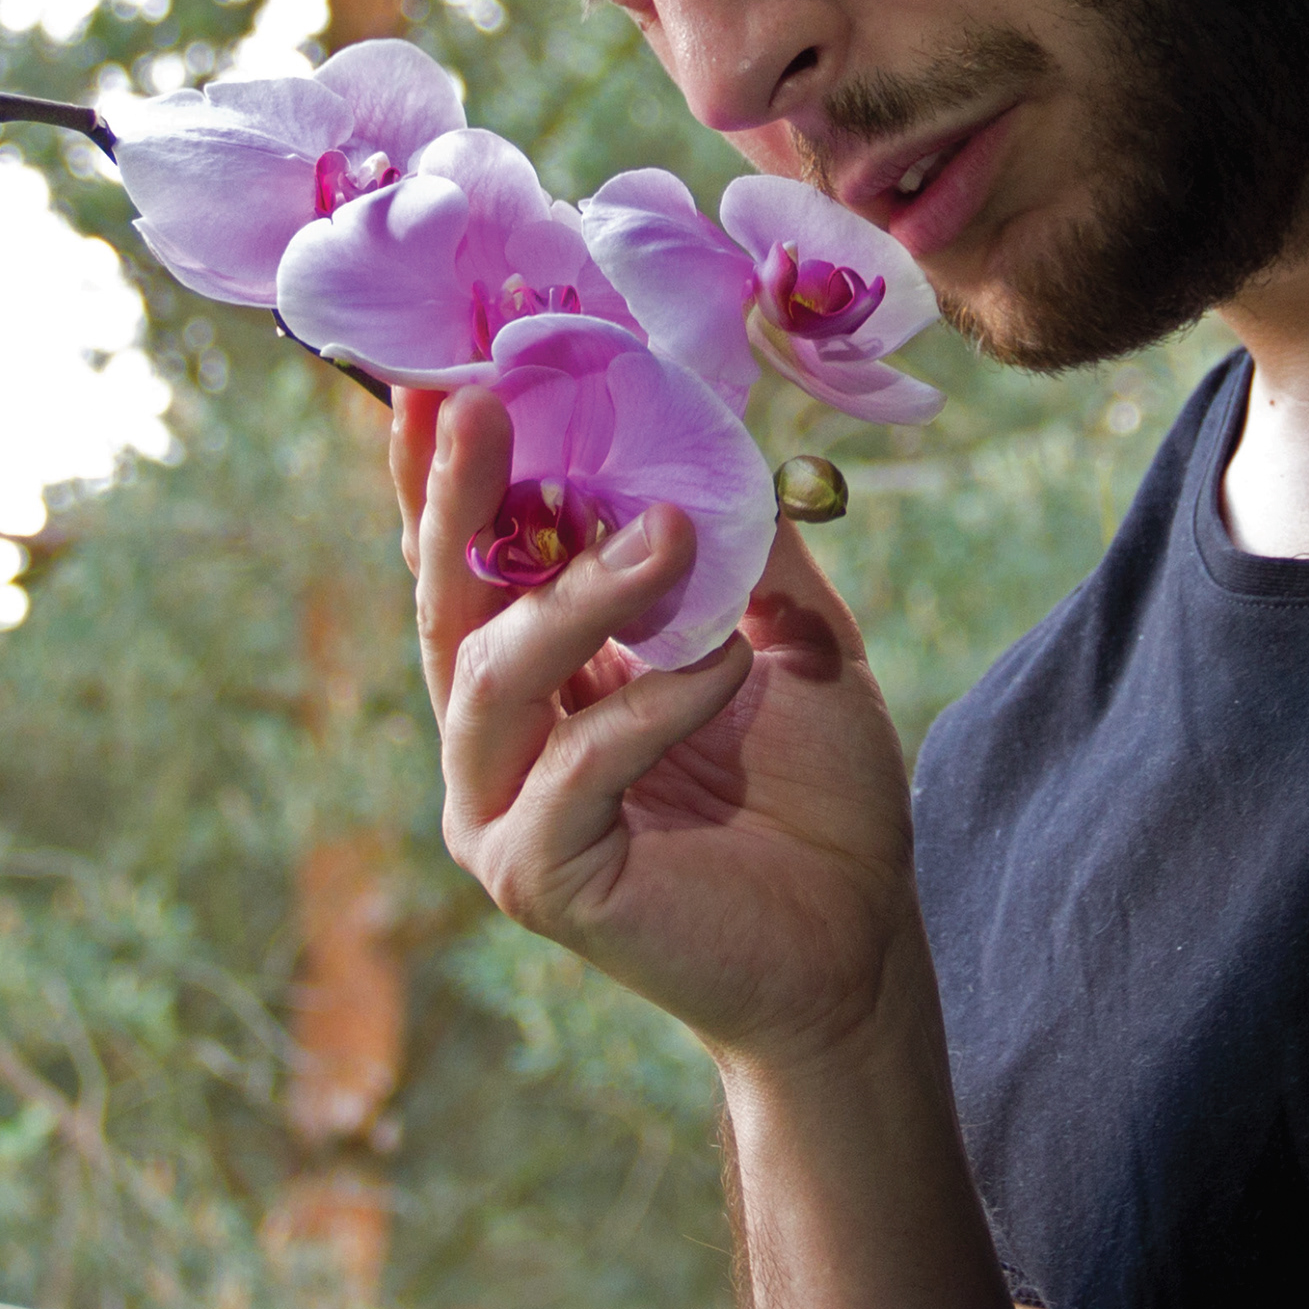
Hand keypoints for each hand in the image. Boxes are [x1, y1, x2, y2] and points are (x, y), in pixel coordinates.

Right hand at [393, 384, 921, 1067]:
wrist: (860, 940)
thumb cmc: (814, 795)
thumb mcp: (791, 638)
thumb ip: (738, 551)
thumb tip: (710, 438)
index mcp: (542, 677)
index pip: (475, 560)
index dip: (451, 470)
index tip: (456, 368)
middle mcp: (498, 741)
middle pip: (447, 604)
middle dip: (457, 498)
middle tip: (482, 401)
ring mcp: (503, 812)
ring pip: (493, 679)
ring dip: (576, 595)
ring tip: (664, 536)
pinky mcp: (536, 876)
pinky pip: (575, 769)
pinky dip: (653, 708)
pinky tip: (729, 667)